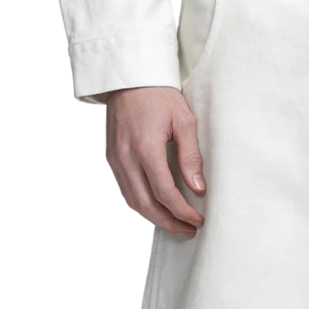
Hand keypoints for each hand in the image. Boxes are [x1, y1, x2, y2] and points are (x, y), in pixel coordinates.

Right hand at [103, 86, 206, 237]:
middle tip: (188, 230)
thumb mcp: (184, 121)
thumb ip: (191, 156)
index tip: (198, 219)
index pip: (165, 193)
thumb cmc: (159, 95)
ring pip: (132, 202)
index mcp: (146, 148)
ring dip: (153, 218)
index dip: (182, 212)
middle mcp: (126, 158)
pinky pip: (124, 190)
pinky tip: (155, 208)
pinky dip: (139, 204)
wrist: (129, 78)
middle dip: (168, 222)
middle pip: (146, 205)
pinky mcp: (111, 158)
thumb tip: (198, 188)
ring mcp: (115, 160)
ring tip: (174, 223)